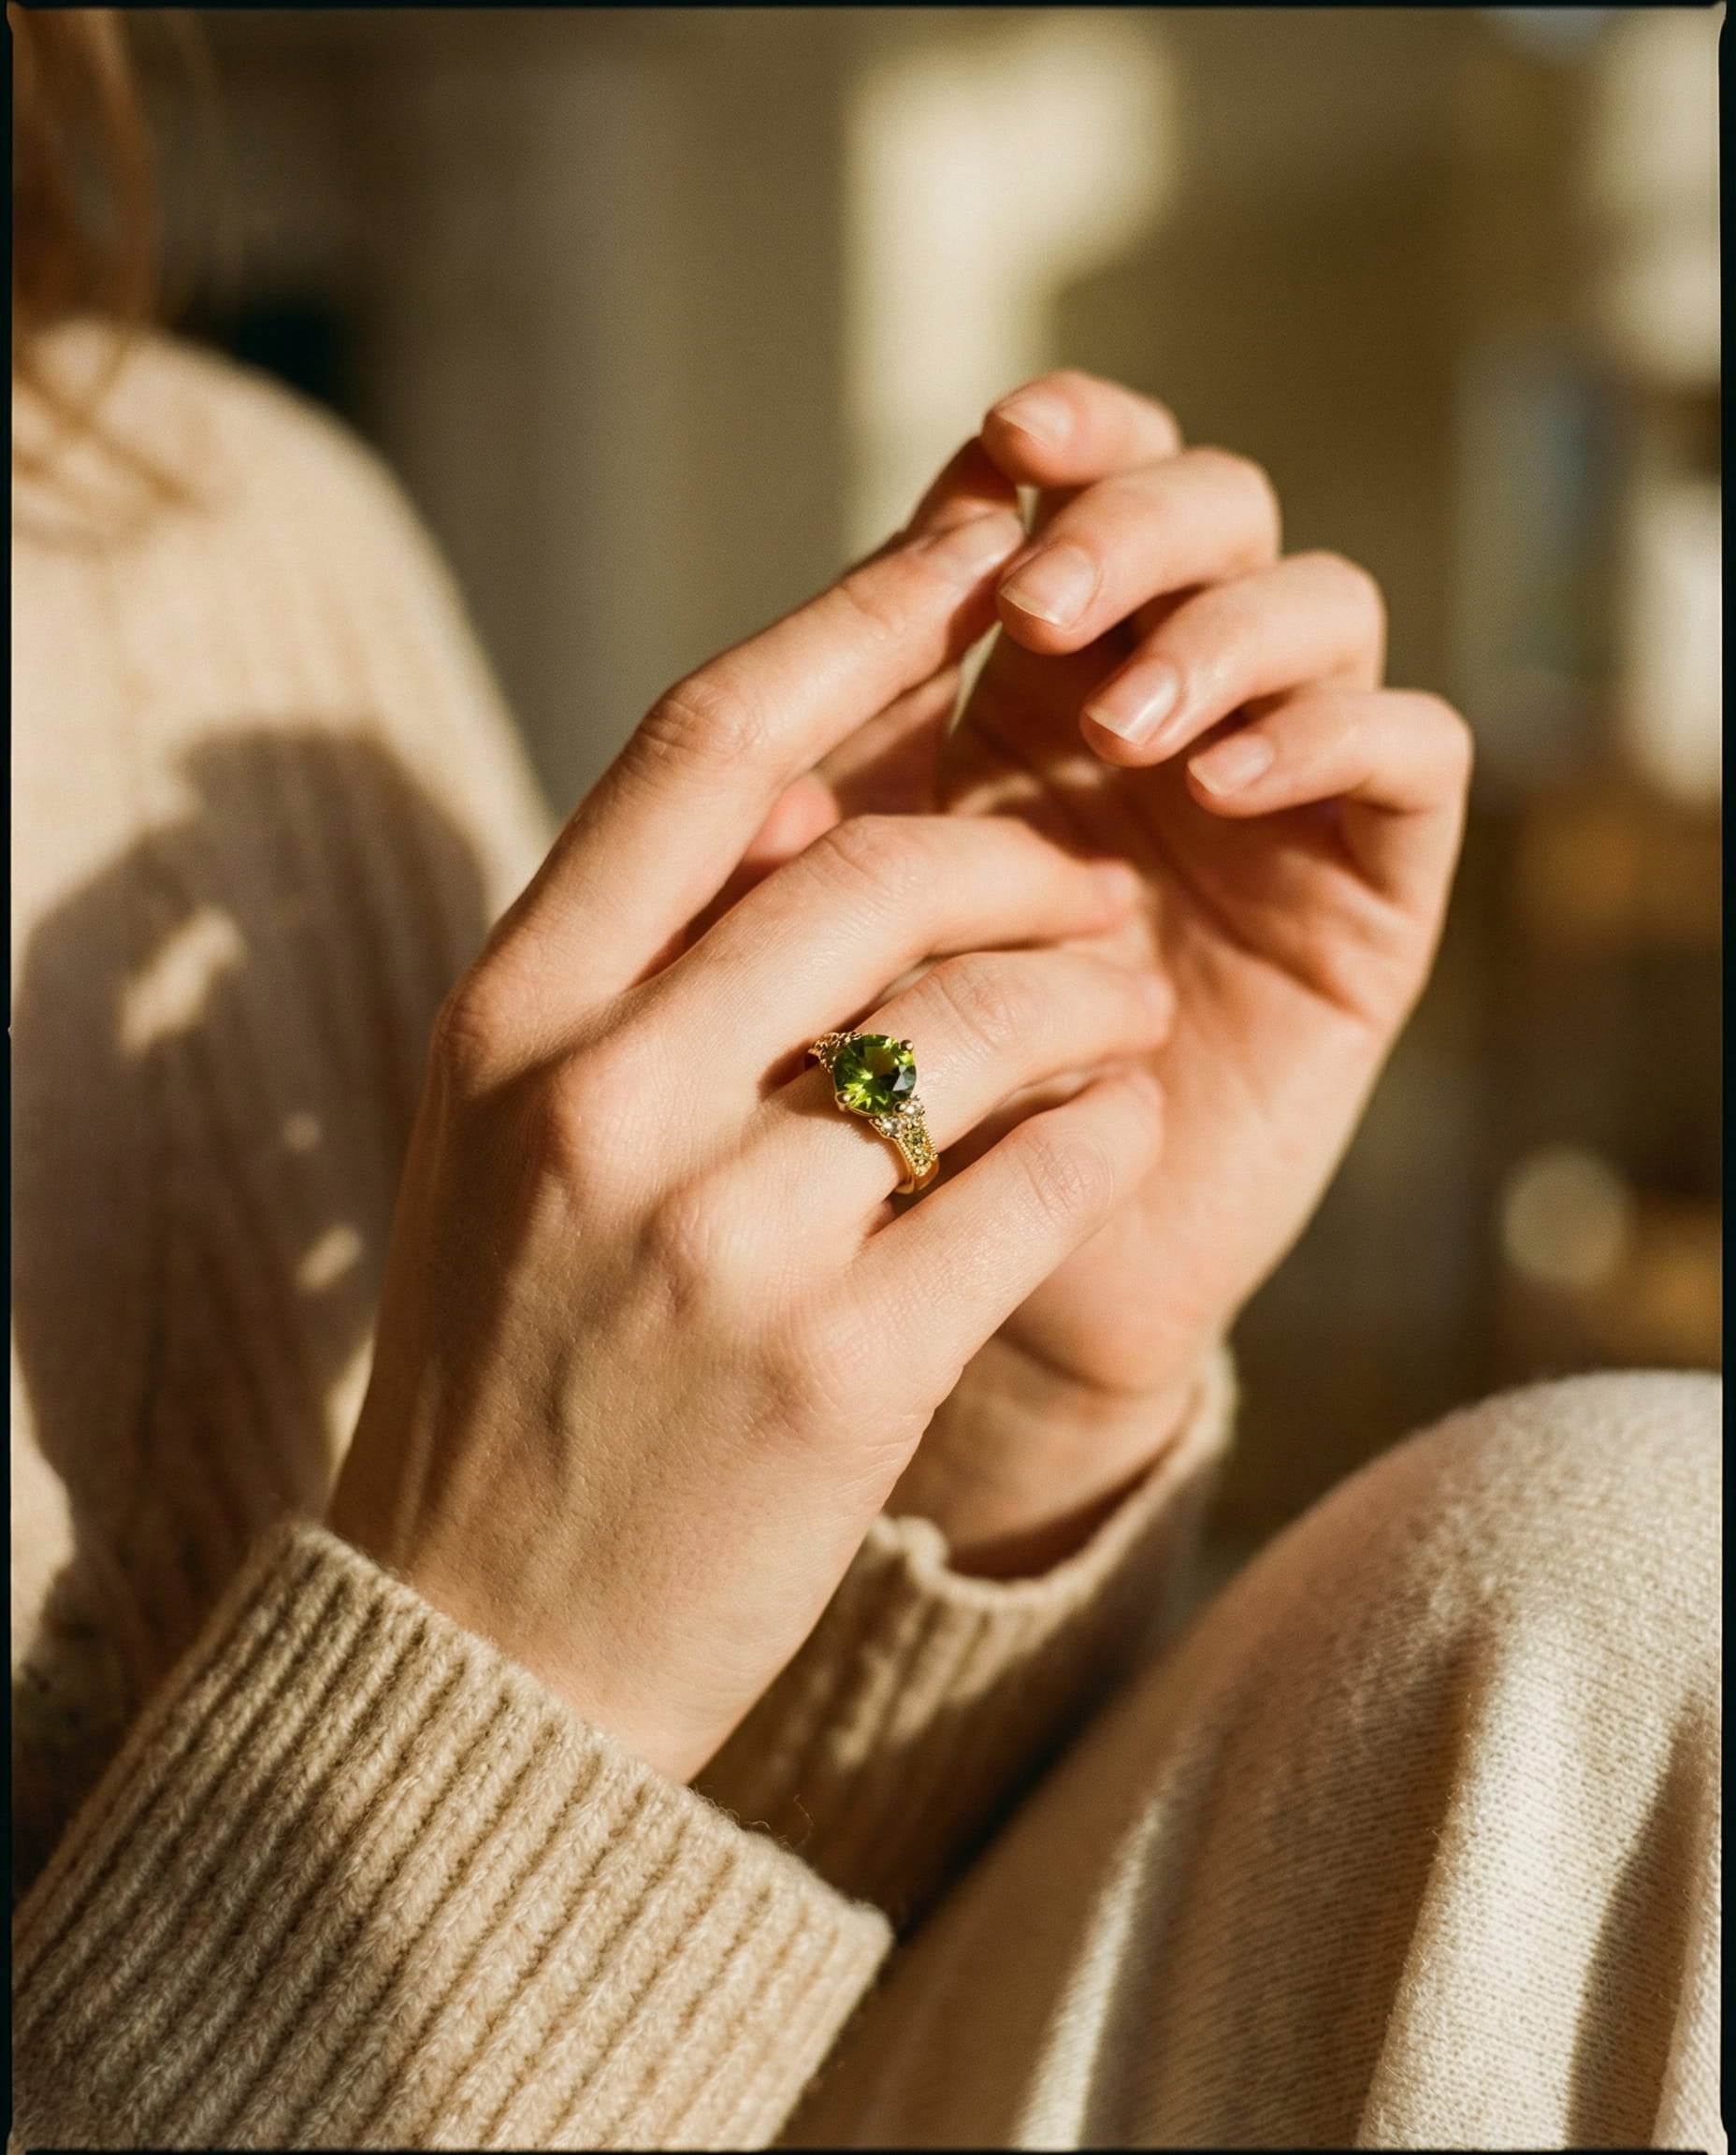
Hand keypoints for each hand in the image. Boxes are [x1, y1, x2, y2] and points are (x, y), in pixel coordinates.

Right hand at [330, 506, 1174, 1780]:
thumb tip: (805, 786)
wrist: (490, 1643)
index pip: (703, 744)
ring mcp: (718, 1239)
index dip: (861, 618)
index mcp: (509, 1018)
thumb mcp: (513, 1134)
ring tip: (1119, 1026)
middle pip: (871, 868)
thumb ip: (632, 962)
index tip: (976, 547)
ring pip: (979, 1022)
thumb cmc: (516, 1359)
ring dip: (1086, 1003)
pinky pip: (1040, 1181)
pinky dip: (1104, 1137)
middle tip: (1097, 890)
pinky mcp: (840, 1369)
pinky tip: (1108, 1143)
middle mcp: (600, 1103)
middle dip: (1020, 862)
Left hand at [743, 374, 1472, 1569]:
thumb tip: (818, 653)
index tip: (994, 448)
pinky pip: (1408, 753)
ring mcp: (1272, 801)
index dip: (1055, 444)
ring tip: (1125, 727)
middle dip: (1130, 526)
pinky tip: (1228, 782)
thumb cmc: (881, 1124)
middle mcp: (1159, 725)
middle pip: (1208, 511)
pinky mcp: (1365, 896)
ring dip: (1221, 629)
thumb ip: (811, 804)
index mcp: (1021, 697)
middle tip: (1036, 613)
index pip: (1074, 500)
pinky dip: (1332, 730)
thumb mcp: (819, 944)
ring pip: (1320, 604)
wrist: (986, 1306)